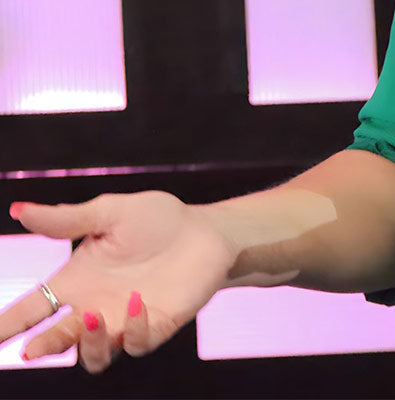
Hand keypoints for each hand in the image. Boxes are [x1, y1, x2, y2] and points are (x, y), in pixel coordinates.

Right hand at [1, 191, 238, 372]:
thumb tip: (18, 208)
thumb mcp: (109, 212)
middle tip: (32, 350)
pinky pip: (134, 343)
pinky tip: (136, 302)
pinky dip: (131, 329)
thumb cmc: (156, 219)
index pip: (32, 309)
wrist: (205, 228)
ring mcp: (123, 321)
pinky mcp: (155, 326)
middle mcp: (94, 308)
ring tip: (89, 317)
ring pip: (92, 355)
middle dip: (43, 348)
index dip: (6, 327)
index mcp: (76, 282)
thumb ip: (66, 219)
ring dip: (86, 344)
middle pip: (57, 340)